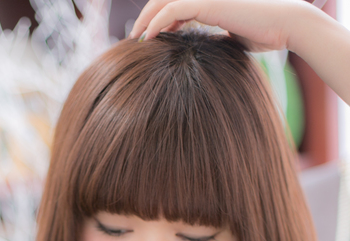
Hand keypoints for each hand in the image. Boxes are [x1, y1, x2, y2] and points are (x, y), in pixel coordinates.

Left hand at [129, 0, 315, 52]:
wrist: (286, 25)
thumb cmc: (266, 33)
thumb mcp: (233, 37)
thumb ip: (215, 38)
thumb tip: (201, 54)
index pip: (177, 4)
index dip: (160, 19)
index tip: (149, 39)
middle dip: (148, 17)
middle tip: (135, 38)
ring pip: (165, 1)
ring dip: (147, 19)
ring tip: (136, 39)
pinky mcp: (208, 2)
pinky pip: (173, 9)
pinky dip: (157, 22)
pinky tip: (148, 37)